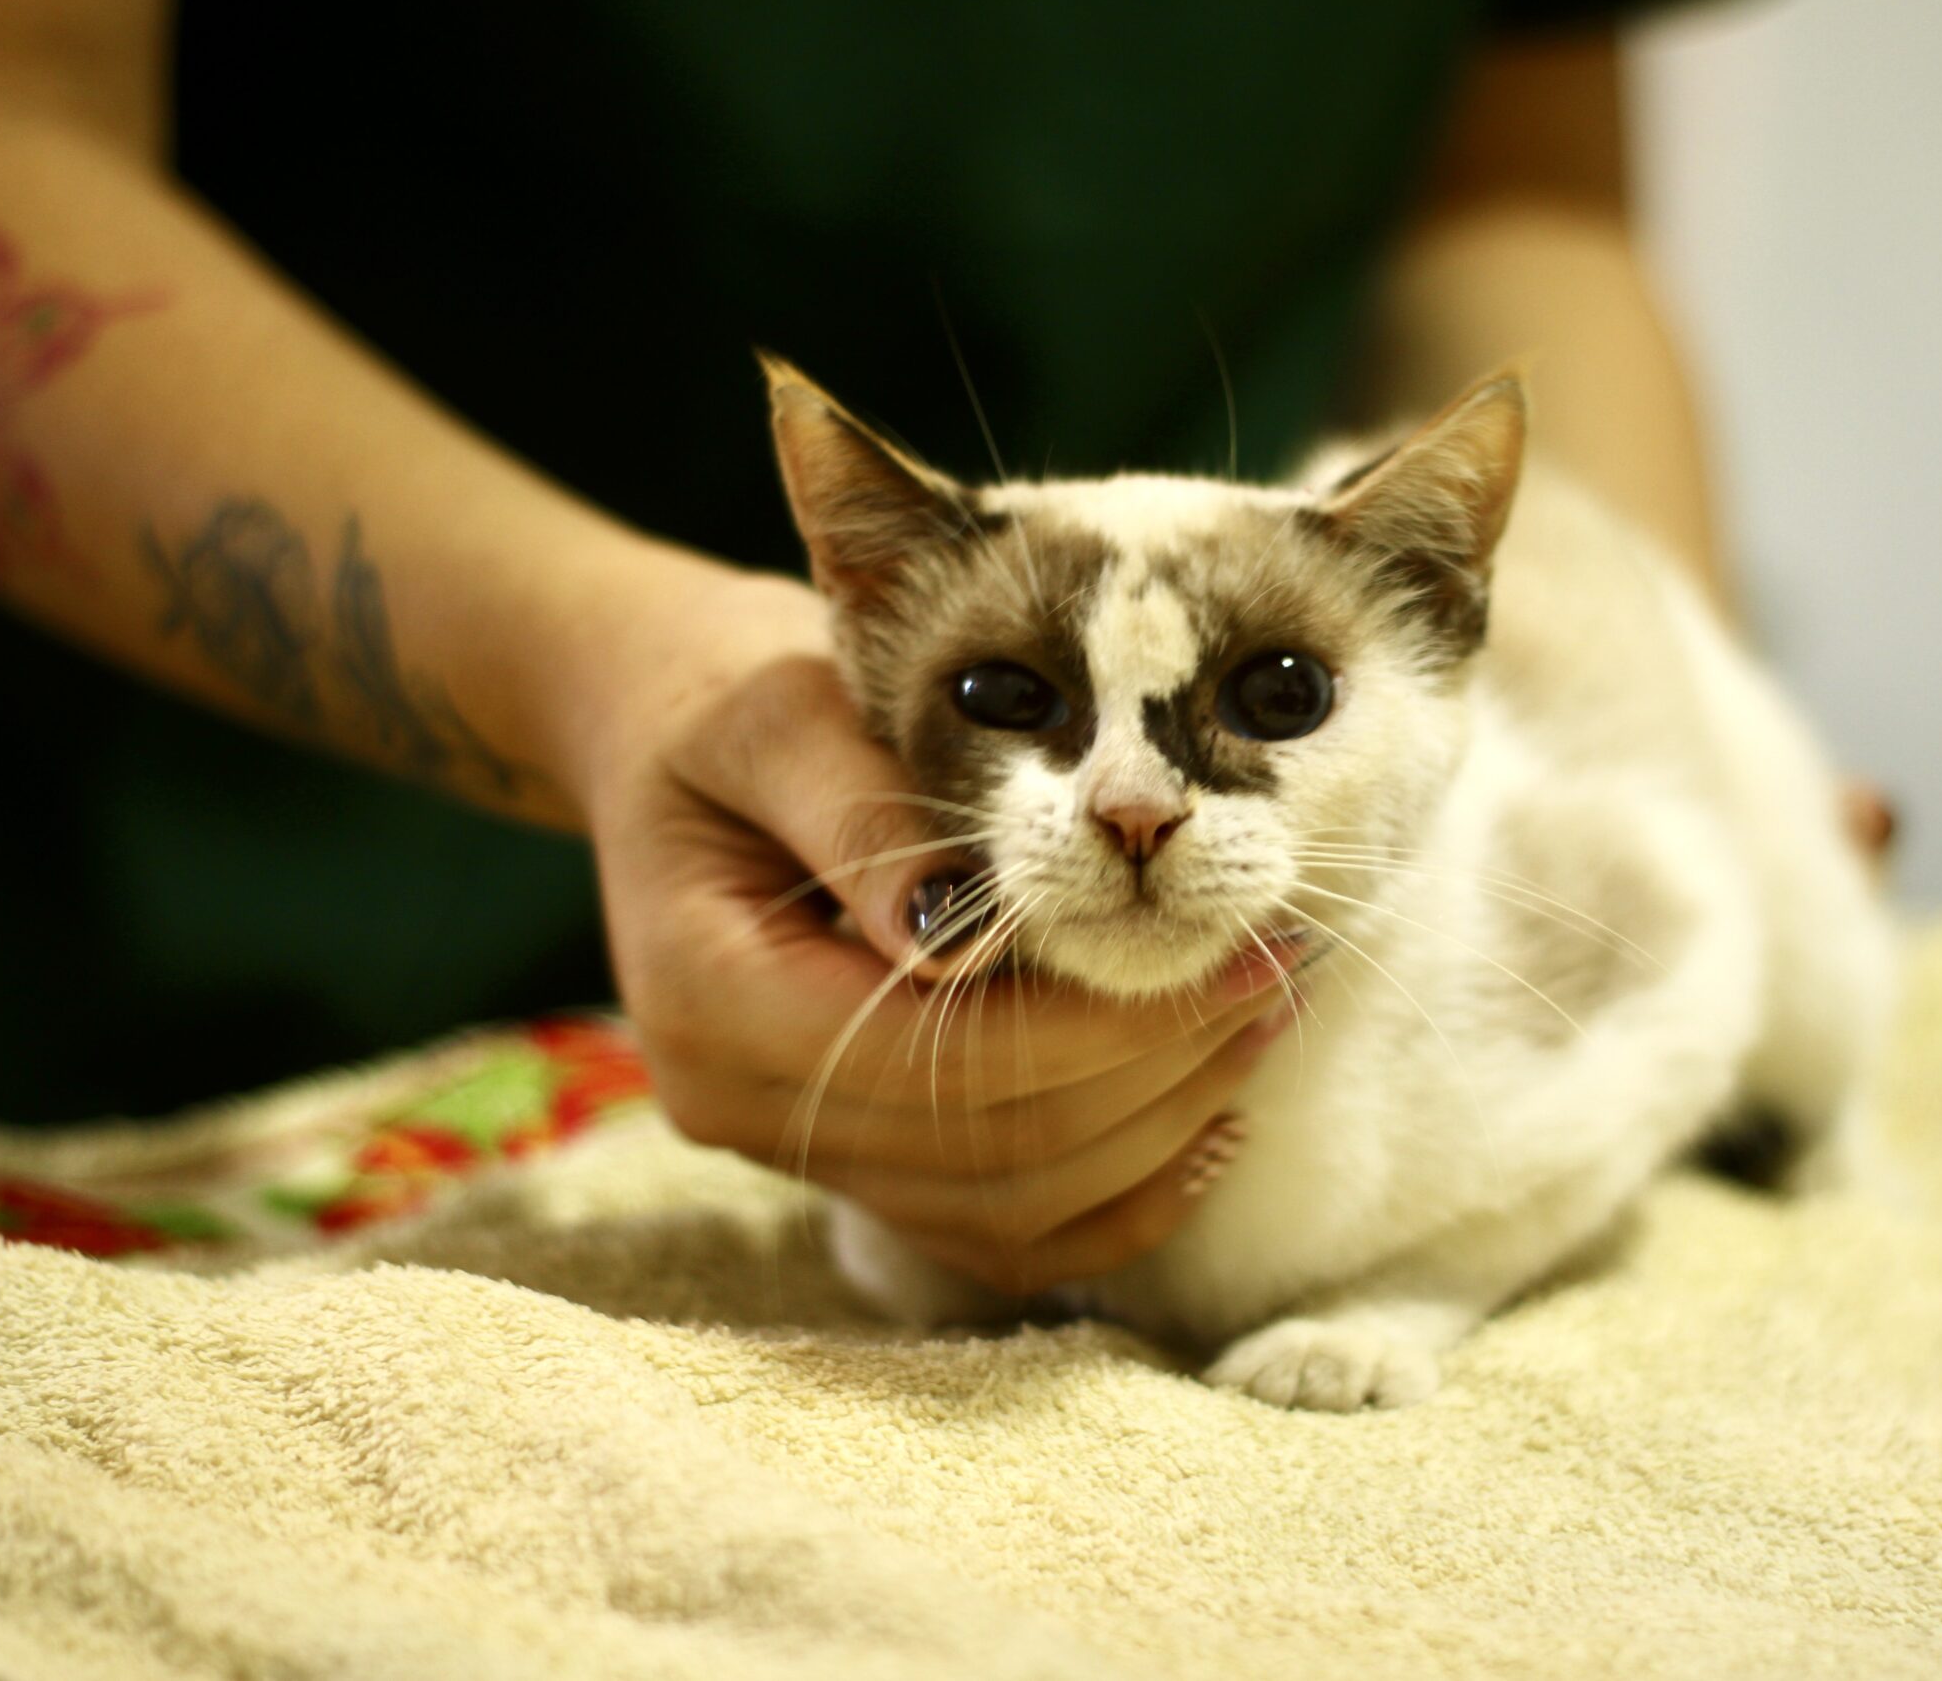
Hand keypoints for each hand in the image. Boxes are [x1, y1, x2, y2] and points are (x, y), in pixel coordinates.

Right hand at [566, 560, 1300, 1290]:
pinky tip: (1207, 1123)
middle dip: (1154, 1075)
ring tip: (1257, 1028)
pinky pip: (1001, 1230)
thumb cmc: (724, 712)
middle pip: (987, 1154)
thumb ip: (858, 815)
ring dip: (1155, 1136)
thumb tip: (958, 937)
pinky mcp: (856, 1169)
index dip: (1099, 1029)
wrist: (669, 750)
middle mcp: (741, 1110)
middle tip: (1272, 979)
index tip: (1231, 952)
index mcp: (710, 1001)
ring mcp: (799, 1157)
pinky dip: (1117, 1196)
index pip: (936, 1063)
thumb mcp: (775, 716)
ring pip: (1009, 1211)